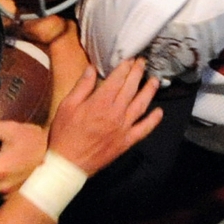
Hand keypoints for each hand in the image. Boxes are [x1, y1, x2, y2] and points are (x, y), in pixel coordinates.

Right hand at [47, 59, 161, 175]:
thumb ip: (81, 86)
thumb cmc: (64, 134)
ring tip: (154, 80)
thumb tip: (91, 69)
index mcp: (100, 103)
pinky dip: (153, 120)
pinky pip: (144, 129)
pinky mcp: (126, 141)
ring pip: (141, 105)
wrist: (69, 163)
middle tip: (142, 63)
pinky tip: (159, 112)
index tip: (129, 60)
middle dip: (137, 73)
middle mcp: (116, 113)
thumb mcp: (66, 106)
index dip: (124, 68)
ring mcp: (123, 128)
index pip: (117, 80)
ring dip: (149, 91)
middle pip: (131, 88)